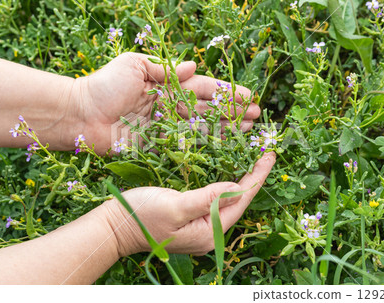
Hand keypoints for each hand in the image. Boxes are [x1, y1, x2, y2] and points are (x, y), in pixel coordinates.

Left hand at [72, 53, 260, 153]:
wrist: (79, 115)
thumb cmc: (104, 86)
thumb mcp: (133, 65)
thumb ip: (164, 68)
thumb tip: (193, 66)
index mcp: (166, 85)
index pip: (204, 88)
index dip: (226, 92)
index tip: (248, 96)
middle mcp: (170, 106)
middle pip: (208, 109)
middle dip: (232, 112)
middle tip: (256, 116)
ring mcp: (167, 126)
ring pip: (203, 127)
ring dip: (226, 128)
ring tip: (248, 130)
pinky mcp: (159, 145)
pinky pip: (188, 144)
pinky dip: (207, 145)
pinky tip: (226, 144)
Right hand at [103, 152, 275, 256]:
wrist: (115, 226)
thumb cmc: (141, 216)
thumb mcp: (175, 205)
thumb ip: (207, 198)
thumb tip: (236, 187)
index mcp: (209, 232)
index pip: (241, 201)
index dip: (257, 177)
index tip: (269, 155)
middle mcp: (209, 231)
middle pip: (239, 201)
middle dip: (254, 176)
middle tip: (265, 152)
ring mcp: (201, 225)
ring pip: (228, 199)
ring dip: (242, 178)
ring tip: (254, 158)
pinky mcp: (192, 217)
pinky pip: (216, 198)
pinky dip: (226, 182)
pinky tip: (230, 170)